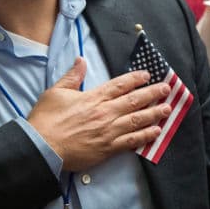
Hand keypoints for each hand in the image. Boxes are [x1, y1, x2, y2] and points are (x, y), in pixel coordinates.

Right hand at [27, 58, 172, 171]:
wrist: (42, 147)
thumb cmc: (46, 120)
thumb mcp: (56, 92)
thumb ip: (72, 76)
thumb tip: (81, 60)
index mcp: (93, 97)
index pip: (120, 85)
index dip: (136, 79)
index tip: (147, 75)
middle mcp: (105, 112)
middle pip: (134, 101)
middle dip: (153, 93)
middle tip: (167, 89)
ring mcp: (108, 131)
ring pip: (137, 120)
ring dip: (154, 113)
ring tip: (167, 108)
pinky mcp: (107, 148)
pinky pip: (131, 141)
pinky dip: (145, 136)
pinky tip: (156, 131)